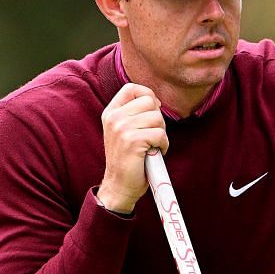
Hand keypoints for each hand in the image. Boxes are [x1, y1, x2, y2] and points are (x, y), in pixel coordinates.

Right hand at [98, 83, 167, 212]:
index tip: (152, 112)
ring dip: (161, 133)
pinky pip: (160, 134)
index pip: (132, 88)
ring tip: (152, 145)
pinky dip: (163, 145)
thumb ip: (134, 113)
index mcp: (111, 112)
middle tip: (152, 135)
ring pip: (157, 118)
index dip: (148, 96)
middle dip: (157, 118)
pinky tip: (154, 153)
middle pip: (149, 101)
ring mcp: (121, 128)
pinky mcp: (132, 140)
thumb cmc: (128, 158)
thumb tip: (155, 101)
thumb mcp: (125, 130)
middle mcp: (114, 117)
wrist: (119, 185)